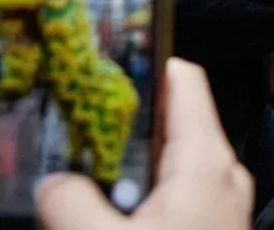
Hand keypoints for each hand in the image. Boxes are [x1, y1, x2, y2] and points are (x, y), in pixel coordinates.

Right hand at [36, 60, 252, 229]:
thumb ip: (70, 202)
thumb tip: (52, 184)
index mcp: (206, 162)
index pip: (182, 79)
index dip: (141, 62)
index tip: (101, 60)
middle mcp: (221, 176)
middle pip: (167, 122)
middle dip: (119, 122)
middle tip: (72, 122)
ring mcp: (218, 205)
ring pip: (164, 166)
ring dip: (123, 168)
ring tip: (76, 173)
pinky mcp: (208, 227)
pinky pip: (169, 199)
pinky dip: (136, 199)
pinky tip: (102, 214)